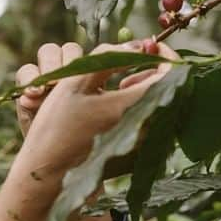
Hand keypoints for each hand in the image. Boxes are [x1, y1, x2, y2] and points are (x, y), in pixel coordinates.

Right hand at [0, 37, 179, 220]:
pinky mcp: (140, 157)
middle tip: (127, 67)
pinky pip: (152, 124)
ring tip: (119, 86)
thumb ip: (110, 57)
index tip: (150, 45)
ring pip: (162, 106)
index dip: (164, 54)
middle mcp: (149, 127)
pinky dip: (140, 109)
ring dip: (146, 89)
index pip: (172, 73)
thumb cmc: (57, 126)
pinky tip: (115, 109)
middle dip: (153, 70)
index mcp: (136, 106)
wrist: (48, 175)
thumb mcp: (76, 82)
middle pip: (170, 89)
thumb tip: (138, 45)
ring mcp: (146, 146)